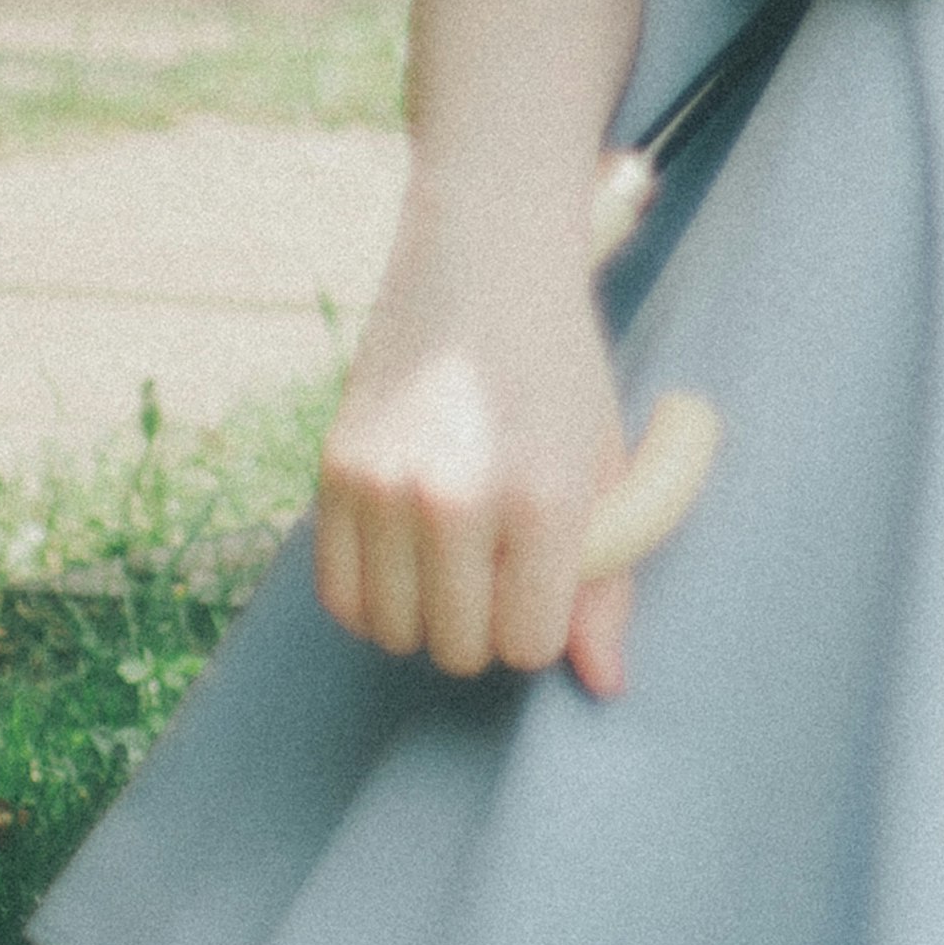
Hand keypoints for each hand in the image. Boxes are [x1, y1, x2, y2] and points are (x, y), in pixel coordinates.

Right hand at [314, 218, 659, 697]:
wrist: (484, 261)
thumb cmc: (559, 369)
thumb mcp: (606, 464)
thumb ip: (610, 579)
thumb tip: (604, 683)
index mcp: (543, 496)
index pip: (528, 644)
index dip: (539, 621)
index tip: (543, 577)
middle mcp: (457, 496)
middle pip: (459, 649)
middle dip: (485, 624)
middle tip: (499, 561)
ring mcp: (385, 485)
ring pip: (396, 633)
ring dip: (426, 613)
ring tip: (454, 553)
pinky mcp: (334, 472)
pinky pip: (340, 598)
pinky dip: (372, 596)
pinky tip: (405, 552)